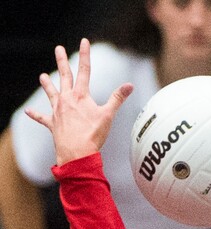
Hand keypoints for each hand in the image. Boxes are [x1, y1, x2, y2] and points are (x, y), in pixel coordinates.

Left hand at [25, 38, 132, 164]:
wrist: (77, 153)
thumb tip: (130, 86)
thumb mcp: (108, 116)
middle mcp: (67, 99)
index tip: (84, 41)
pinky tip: (28, 111)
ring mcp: (58, 111)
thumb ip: (117, 99)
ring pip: (51, 93)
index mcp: (81, 96)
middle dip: (62, 61)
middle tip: (58, 49)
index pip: (85, 71)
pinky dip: (35, 114)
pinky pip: (42, 118)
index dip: (85, 55)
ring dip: (47, 84)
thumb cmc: (93, 135)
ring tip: (43, 76)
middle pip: (64, 76)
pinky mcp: (53, 124)